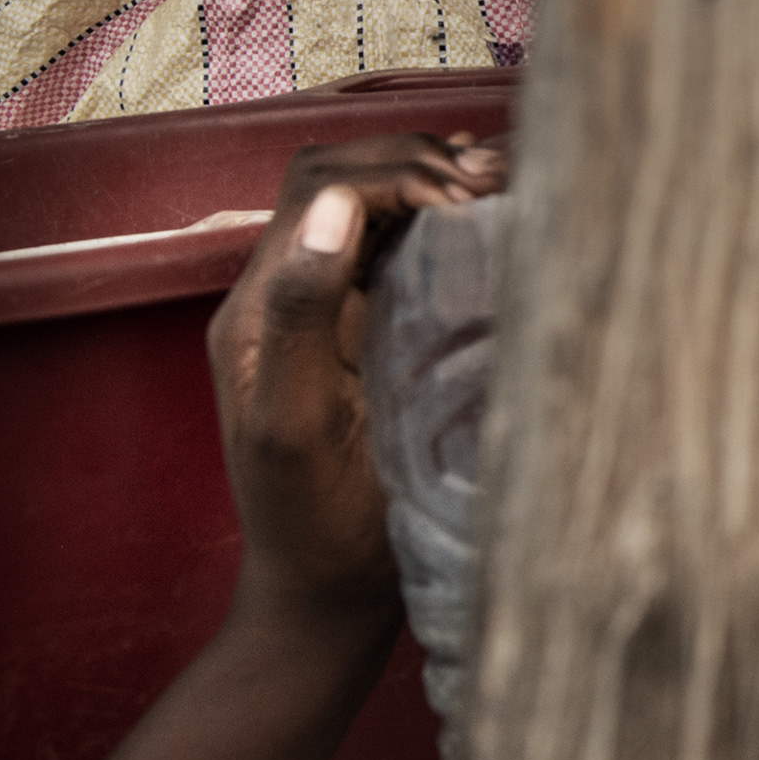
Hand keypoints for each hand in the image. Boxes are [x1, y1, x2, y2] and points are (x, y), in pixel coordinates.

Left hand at [203, 131, 507, 639]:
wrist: (326, 597)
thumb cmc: (313, 524)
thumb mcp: (296, 425)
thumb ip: (302, 316)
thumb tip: (335, 211)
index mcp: (256, 310)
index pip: (319, 190)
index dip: (393, 174)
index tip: (465, 200)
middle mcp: (286, 297)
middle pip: (343, 179)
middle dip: (418, 162)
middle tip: (495, 183)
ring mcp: (329, 312)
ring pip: (373, 204)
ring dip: (434, 181)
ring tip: (502, 188)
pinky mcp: (369, 332)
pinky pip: (399, 247)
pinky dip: (445, 219)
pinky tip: (491, 221)